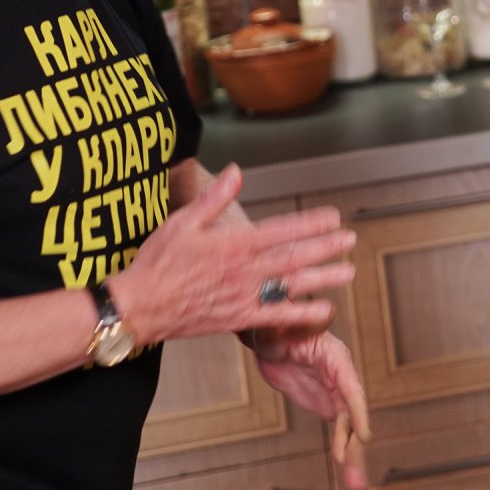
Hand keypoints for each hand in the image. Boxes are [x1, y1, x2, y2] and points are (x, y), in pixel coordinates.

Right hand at [109, 165, 356, 344]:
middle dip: (326, 247)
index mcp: (234, 244)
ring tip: (348, 272)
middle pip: (293, 257)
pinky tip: (324, 311)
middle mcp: (245, 271)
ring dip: (323, 278)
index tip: (333, 217)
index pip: (281, 230)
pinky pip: (277, 318)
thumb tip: (236, 170)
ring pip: (291, 286)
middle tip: (350, 240)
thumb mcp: (183, 221)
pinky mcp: (239, 319)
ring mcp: (244, 297)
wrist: (139, 306)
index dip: (310, 223)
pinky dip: (302, 314)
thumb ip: (215, 197)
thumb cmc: (158, 261)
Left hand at [253, 329, 371, 489]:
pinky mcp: (326, 404)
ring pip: (349, 428)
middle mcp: (342, 378)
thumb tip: (281, 319)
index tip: (365, 436)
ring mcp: (335, 394)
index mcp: (336, 358)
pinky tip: (347, 471)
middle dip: (357, 446)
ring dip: (354, 456)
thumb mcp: (278, 326)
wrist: (271, 335)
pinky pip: (339, 431)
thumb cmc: (276, 325)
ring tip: (357, 484)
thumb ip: (283, 328)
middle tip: (357, 478)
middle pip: (353, 415)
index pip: (350, 388)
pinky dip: (343, 450)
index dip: (358, 412)